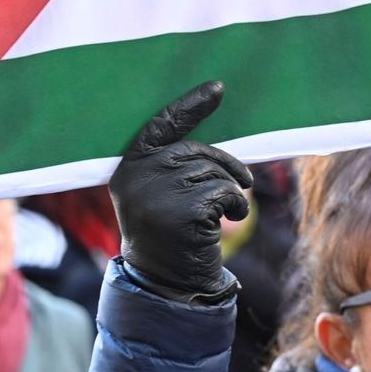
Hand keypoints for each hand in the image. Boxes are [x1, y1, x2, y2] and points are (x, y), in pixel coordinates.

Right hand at [110, 81, 252, 296]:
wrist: (165, 283)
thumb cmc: (170, 235)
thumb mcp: (159, 195)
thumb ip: (173, 166)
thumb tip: (211, 146)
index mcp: (127, 169)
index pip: (160, 126)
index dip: (190, 106)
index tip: (218, 88)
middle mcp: (137, 178)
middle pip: (195, 151)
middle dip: (225, 165)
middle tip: (243, 184)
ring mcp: (158, 194)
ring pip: (214, 172)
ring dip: (230, 191)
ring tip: (221, 215)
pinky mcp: (183, 211)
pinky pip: (225, 193)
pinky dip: (236, 206)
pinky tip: (228, 222)